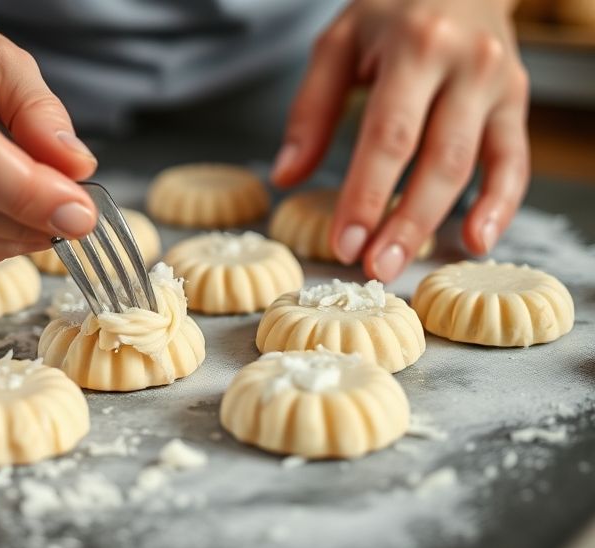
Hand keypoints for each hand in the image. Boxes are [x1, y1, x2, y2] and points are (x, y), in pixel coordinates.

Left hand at [273, 0, 529, 280]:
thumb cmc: (391, 11)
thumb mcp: (338, 43)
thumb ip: (311, 110)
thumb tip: (286, 176)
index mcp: (416, 48)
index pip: (388, 136)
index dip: (365, 195)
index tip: (342, 242)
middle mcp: (465, 65)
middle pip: (436, 159)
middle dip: (402, 221)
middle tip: (373, 268)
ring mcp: (498, 85)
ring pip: (474, 166)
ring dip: (436, 222)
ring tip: (403, 263)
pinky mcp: (516, 102)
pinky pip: (514, 161)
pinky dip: (501, 205)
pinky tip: (477, 241)